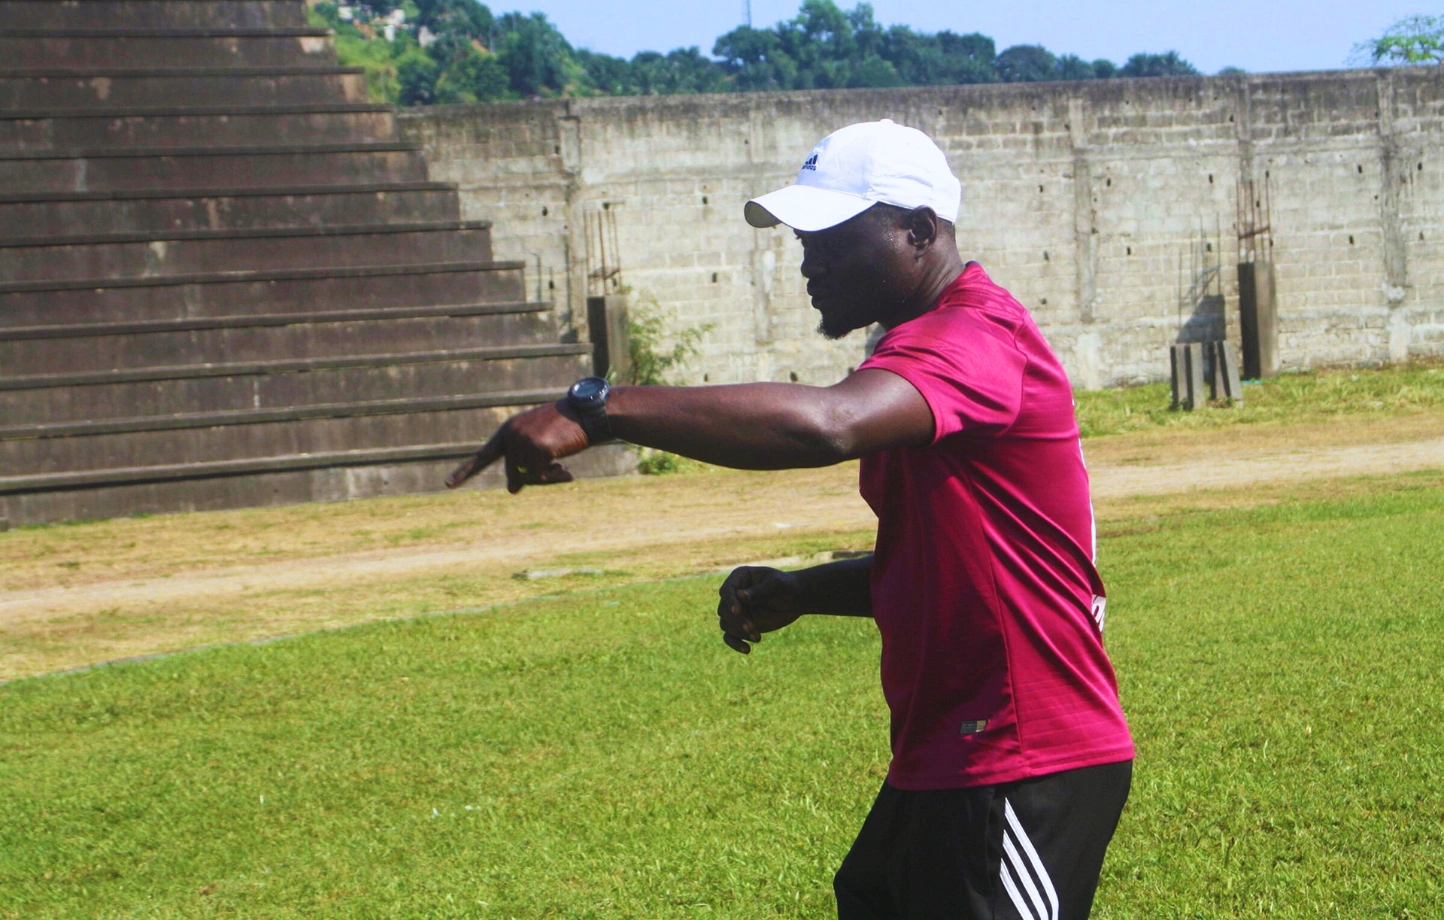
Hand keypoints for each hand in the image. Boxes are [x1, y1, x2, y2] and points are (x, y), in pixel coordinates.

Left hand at [445, 400, 589, 493]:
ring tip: (563, 466)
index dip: (465, 472)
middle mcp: (511, 435)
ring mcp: (523, 441)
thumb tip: (512, 489)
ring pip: (528, 477)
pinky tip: (567, 469)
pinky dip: (555, 479)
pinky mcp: (538, 449)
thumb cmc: (566, 428)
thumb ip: (523, 460)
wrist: (587, 414)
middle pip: (513, 473)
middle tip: (556, 472)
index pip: (484, 456)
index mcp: (509, 430)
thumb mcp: (540, 443)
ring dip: (548, 477)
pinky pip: (541, 477)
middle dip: (531, 478)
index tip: (448, 484)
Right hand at [716, 566, 805, 654]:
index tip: (738, 612)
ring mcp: (736, 610)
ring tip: (757, 637)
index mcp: (740, 578)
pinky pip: (729, 636)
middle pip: (724, 609)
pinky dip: (735, 643)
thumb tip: (740, 595)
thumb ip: (759, 591)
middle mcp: (734, 594)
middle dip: (737, 621)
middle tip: (752, 628)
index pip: (727, 590)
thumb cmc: (786, 586)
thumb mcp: (776, 585)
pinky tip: (747, 650)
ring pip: (726, 624)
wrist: (795, 599)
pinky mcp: (740, 625)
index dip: (730, 601)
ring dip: (740, 632)